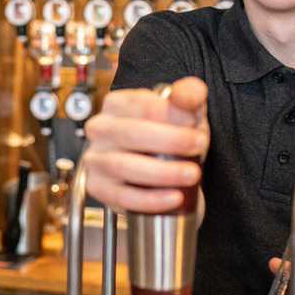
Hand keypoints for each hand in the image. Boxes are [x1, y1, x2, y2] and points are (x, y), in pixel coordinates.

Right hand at [84, 77, 208, 213]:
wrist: (162, 173)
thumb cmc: (169, 137)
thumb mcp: (184, 111)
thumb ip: (189, 95)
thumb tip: (184, 96)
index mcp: (116, 104)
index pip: (138, 104)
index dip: (168, 112)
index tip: (193, 122)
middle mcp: (100, 129)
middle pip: (130, 133)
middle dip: (170, 140)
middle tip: (199, 145)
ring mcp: (95, 160)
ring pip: (124, 166)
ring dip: (163, 172)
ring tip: (192, 174)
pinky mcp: (98, 188)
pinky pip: (123, 196)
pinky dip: (151, 199)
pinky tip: (174, 197)